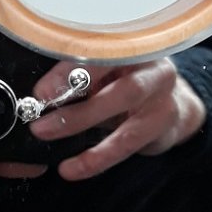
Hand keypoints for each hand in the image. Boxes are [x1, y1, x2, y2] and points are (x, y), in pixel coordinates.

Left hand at [28, 59, 206, 180]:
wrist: (173, 108)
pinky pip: (130, 140)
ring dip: (83, 123)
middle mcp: (147, 60)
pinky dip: (100, 157)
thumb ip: (74, 81)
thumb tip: (37, 98)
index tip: (40, 93)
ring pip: (124, 101)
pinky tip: (76, 168)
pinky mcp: (165, 119)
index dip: (65, 71)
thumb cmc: (124, 87)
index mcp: (124, 43)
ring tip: (53, 143)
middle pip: (110, 73)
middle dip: (74, 102)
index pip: (93, 51)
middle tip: (40, 124)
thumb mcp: (100, 78)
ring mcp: (161, 89)